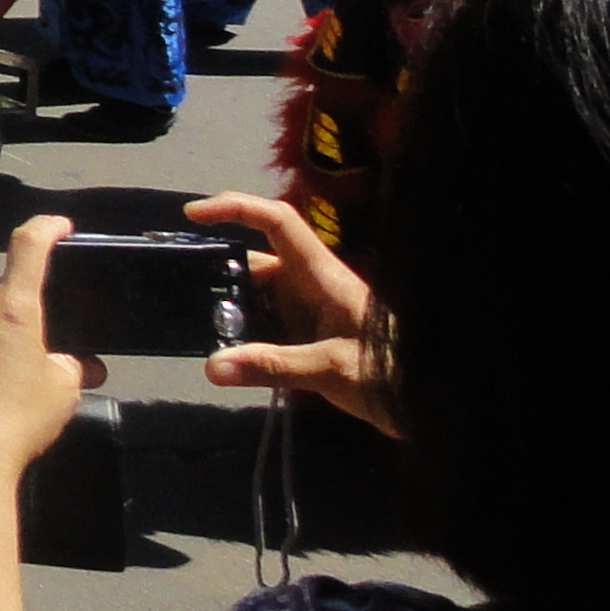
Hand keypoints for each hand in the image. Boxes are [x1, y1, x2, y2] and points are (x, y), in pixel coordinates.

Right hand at [187, 191, 397, 435]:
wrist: (429, 403)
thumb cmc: (390, 374)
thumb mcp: (330, 370)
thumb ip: (271, 366)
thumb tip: (212, 367)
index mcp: (321, 276)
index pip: (277, 223)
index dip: (236, 208)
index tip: (193, 215)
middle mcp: (310, 286)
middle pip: (255, 266)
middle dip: (218, 280)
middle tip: (180, 299)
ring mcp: (309, 312)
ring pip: (256, 300)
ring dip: (230, 315)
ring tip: (197, 333)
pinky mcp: (309, 337)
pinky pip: (266, 327)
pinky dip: (244, 337)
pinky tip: (226, 357)